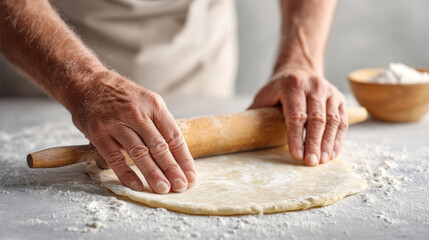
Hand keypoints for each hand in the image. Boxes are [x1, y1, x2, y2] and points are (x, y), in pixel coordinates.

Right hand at [68, 71, 196, 192]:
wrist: (87, 82)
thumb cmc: (121, 96)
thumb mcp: (146, 102)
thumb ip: (158, 125)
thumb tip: (175, 155)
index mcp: (154, 105)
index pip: (174, 136)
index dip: (184, 158)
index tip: (191, 176)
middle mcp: (137, 112)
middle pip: (159, 146)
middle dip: (172, 169)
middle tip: (180, 186)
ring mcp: (116, 122)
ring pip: (139, 152)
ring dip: (153, 173)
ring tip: (163, 189)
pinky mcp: (98, 132)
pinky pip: (114, 157)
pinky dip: (126, 173)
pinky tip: (137, 185)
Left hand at [249, 68, 347, 165]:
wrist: (299, 69)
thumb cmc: (278, 88)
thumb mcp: (264, 95)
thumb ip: (255, 112)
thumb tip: (239, 133)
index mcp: (292, 85)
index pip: (296, 115)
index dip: (296, 136)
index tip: (296, 155)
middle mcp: (314, 86)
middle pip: (316, 119)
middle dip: (314, 143)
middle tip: (311, 162)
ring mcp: (329, 92)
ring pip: (332, 121)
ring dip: (328, 144)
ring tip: (322, 161)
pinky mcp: (340, 99)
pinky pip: (342, 121)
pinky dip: (338, 139)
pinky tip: (331, 154)